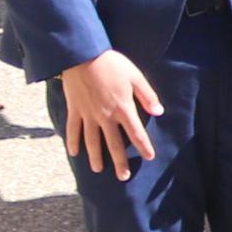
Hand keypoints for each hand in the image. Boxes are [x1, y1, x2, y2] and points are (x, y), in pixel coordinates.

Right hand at [60, 49, 163, 172]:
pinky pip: (73, 130)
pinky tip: (74, 153)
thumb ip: (147, 96)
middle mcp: (105, 116)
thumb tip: (159, 112)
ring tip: (98, 170)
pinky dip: (72, 142)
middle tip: (123, 176)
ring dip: (95, 157)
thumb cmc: (111, 64)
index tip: (149, 157)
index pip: (136, 133)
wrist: (83, 55)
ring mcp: (88, 114)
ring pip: (91, 141)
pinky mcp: (74, 110)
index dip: (143, 146)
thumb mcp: (135, 76)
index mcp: (122, 108)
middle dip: (119, 161)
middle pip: (113, 144)